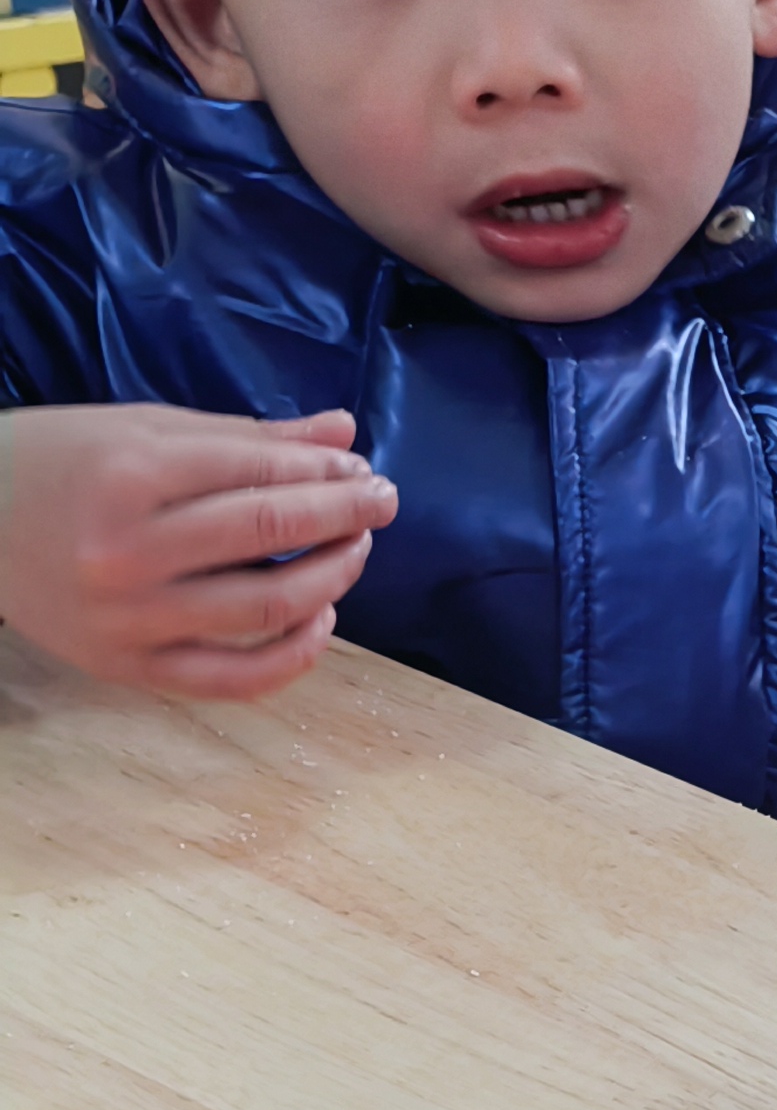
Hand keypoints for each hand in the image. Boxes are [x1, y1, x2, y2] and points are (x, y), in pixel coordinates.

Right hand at [0, 404, 396, 700]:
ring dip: (332, 579)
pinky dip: (292, 658)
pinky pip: (232, 680)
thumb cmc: (62, 462)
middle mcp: (127, 550)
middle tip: (381, 502)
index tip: (361, 471)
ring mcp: (128, 617)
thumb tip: (344, 436)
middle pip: (269, 535)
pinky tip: (322, 622)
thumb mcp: (147, 429)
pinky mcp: (128, 667)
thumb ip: (248, 439)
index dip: (326, 474)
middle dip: (343, 515)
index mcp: (130, 475)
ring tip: (353, 551)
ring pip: (265, 609)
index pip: (259, 475)